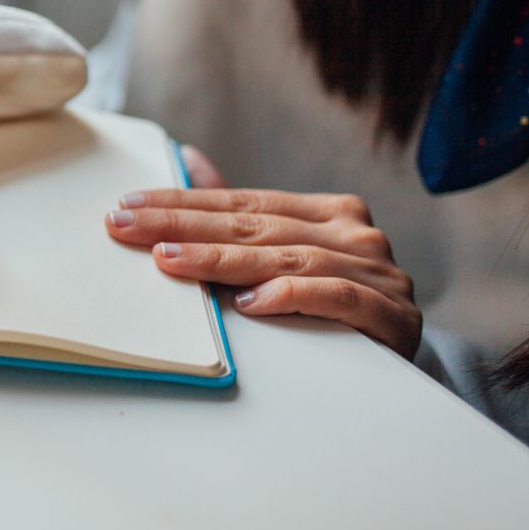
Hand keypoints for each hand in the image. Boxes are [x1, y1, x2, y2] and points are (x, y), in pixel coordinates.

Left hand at [104, 146, 421, 358]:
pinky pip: (337, 297)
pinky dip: (292, 297)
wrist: (401, 370)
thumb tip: (188, 159)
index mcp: (327, 212)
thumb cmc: (332, 307)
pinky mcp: (392, 315)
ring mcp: (378, 272)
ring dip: (223, 260)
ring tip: (170, 260)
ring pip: (287, 258)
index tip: (127, 207)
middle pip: (255, 226)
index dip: (182, 203)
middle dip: (184, 225)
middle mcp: (354, 233)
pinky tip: (251, 302)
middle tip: (126, 226)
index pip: (241, 202)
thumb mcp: (283, 254)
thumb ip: (240, 211)